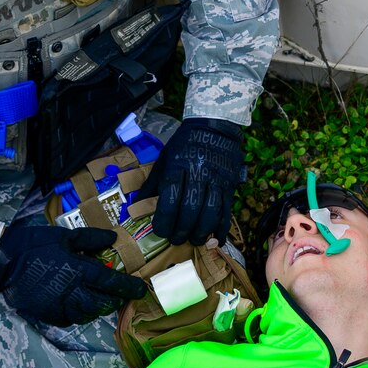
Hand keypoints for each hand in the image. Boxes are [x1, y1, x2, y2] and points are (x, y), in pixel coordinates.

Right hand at [0, 221, 147, 325]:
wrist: (3, 261)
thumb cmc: (34, 244)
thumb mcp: (64, 235)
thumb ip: (90, 239)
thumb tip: (113, 239)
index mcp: (77, 269)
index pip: (110, 282)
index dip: (128, 288)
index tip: (140, 290)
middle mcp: (71, 291)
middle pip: (101, 303)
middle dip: (113, 301)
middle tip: (117, 296)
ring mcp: (58, 305)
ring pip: (86, 314)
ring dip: (96, 308)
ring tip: (98, 300)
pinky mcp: (47, 314)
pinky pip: (69, 319)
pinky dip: (78, 315)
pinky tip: (77, 305)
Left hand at [142, 117, 244, 244]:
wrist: (215, 126)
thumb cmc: (184, 145)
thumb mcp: (164, 158)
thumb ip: (153, 183)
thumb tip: (137, 204)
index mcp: (178, 167)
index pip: (170, 198)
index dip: (164, 219)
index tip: (160, 231)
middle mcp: (198, 174)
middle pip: (190, 209)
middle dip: (182, 230)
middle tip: (176, 240)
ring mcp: (216, 180)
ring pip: (210, 212)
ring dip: (201, 231)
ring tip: (194, 241)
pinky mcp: (230, 185)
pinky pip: (227, 211)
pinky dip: (221, 228)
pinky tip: (215, 239)